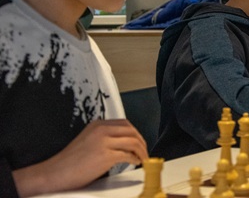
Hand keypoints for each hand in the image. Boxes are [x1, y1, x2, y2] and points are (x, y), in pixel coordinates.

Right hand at [13, 119, 147, 196]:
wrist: (54, 174)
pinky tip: (135, 163)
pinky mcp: (105, 155)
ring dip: (141, 151)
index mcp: (97, 125)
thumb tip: (123, 145)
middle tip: (144, 151)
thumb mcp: (88, 141)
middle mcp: (101, 130)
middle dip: (141, 141)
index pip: (125, 124)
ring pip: (133, 141)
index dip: (135, 133)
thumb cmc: (69, 162)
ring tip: (143, 158)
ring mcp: (104, 142)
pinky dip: (135, 159)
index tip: (139, 141)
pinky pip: (128, 155)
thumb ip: (104, 139)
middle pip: (131, 131)